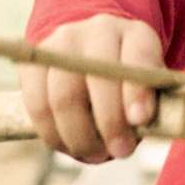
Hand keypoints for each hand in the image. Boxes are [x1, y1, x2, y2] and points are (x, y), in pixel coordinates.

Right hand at [19, 14, 165, 162]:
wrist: (93, 53)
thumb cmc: (128, 81)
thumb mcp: (151, 85)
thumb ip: (150, 103)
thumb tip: (136, 124)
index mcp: (136, 34)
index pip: (138, 57)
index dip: (137, 90)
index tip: (140, 120)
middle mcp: (97, 31)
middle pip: (97, 78)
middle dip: (109, 123)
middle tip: (121, 151)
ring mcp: (61, 43)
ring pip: (63, 96)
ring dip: (79, 136)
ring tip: (95, 154)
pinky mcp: (34, 62)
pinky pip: (36, 105)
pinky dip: (51, 133)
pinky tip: (67, 146)